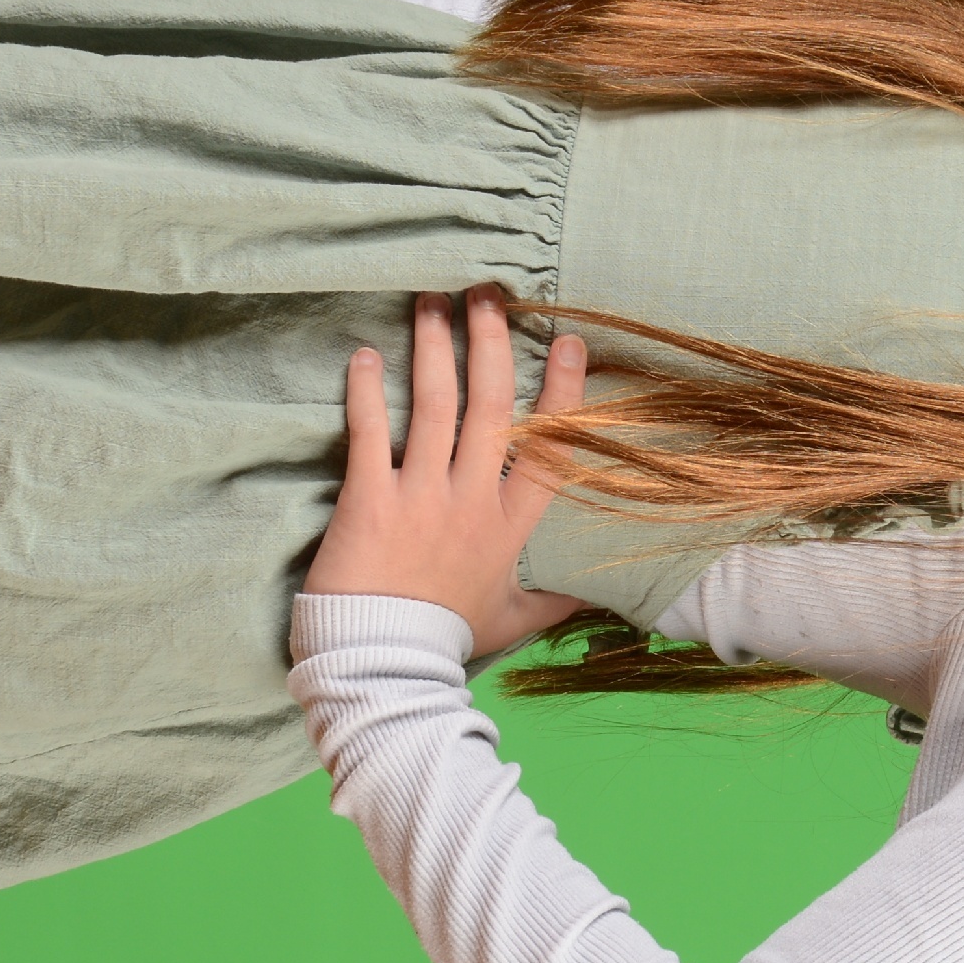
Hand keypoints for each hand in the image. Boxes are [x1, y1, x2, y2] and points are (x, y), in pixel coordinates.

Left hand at [305, 289, 591, 655]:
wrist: (384, 667)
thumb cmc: (446, 643)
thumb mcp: (511, 621)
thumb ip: (554, 600)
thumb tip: (599, 597)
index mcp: (511, 526)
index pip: (551, 447)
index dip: (565, 393)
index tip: (572, 343)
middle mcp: (473, 500)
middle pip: (493, 407)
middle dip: (491, 344)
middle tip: (488, 294)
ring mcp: (422, 497)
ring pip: (437, 406)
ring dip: (434, 349)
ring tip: (432, 302)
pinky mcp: (369, 500)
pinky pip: (370, 432)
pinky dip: (366, 391)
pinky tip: (364, 355)